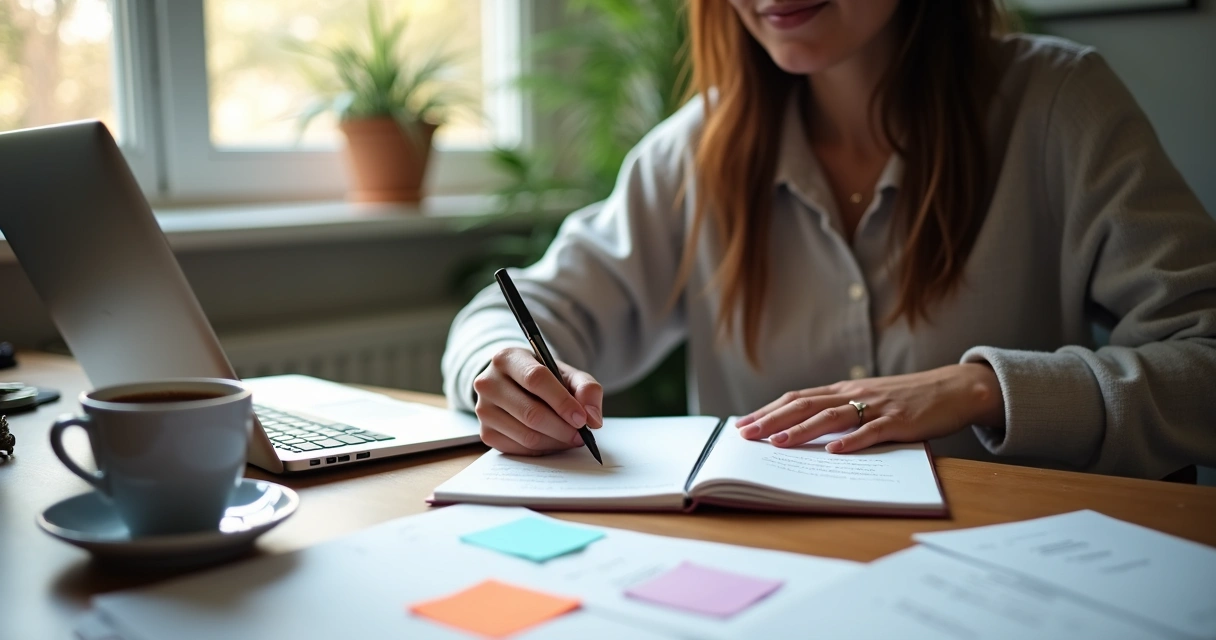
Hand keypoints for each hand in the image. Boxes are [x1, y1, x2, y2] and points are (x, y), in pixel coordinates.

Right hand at [472, 347, 603, 455]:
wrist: (513, 385)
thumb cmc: (543, 378)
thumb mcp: (567, 374)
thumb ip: (587, 389)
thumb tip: (593, 418)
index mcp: (507, 358)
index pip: (535, 379)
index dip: (562, 401)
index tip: (582, 418)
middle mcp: (488, 382)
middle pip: (531, 412)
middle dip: (562, 428)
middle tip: (581, 434)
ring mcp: (483, 410)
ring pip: (527, 435)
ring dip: (556, 441)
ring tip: (571, 437)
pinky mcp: (485, 433)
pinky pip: (520, 449)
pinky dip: (543, 449)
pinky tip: (553, 440)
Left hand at [735, 363, 1004, 452]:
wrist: (952, 389)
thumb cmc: (907, 399)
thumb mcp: (868, 400)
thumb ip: (841, 412)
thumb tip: (805, 430)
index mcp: (844, 390)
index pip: (797, 398)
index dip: (769, 410)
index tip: (743, 423)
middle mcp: (855, 394)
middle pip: (805, 405)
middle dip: (772, 420)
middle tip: (746, 435)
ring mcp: (876, 406)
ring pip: (832, 417)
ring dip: (801, 431)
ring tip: (777, 444)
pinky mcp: (899, 421)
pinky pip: (871, 432)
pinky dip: (851, 441)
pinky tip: (833, 452)